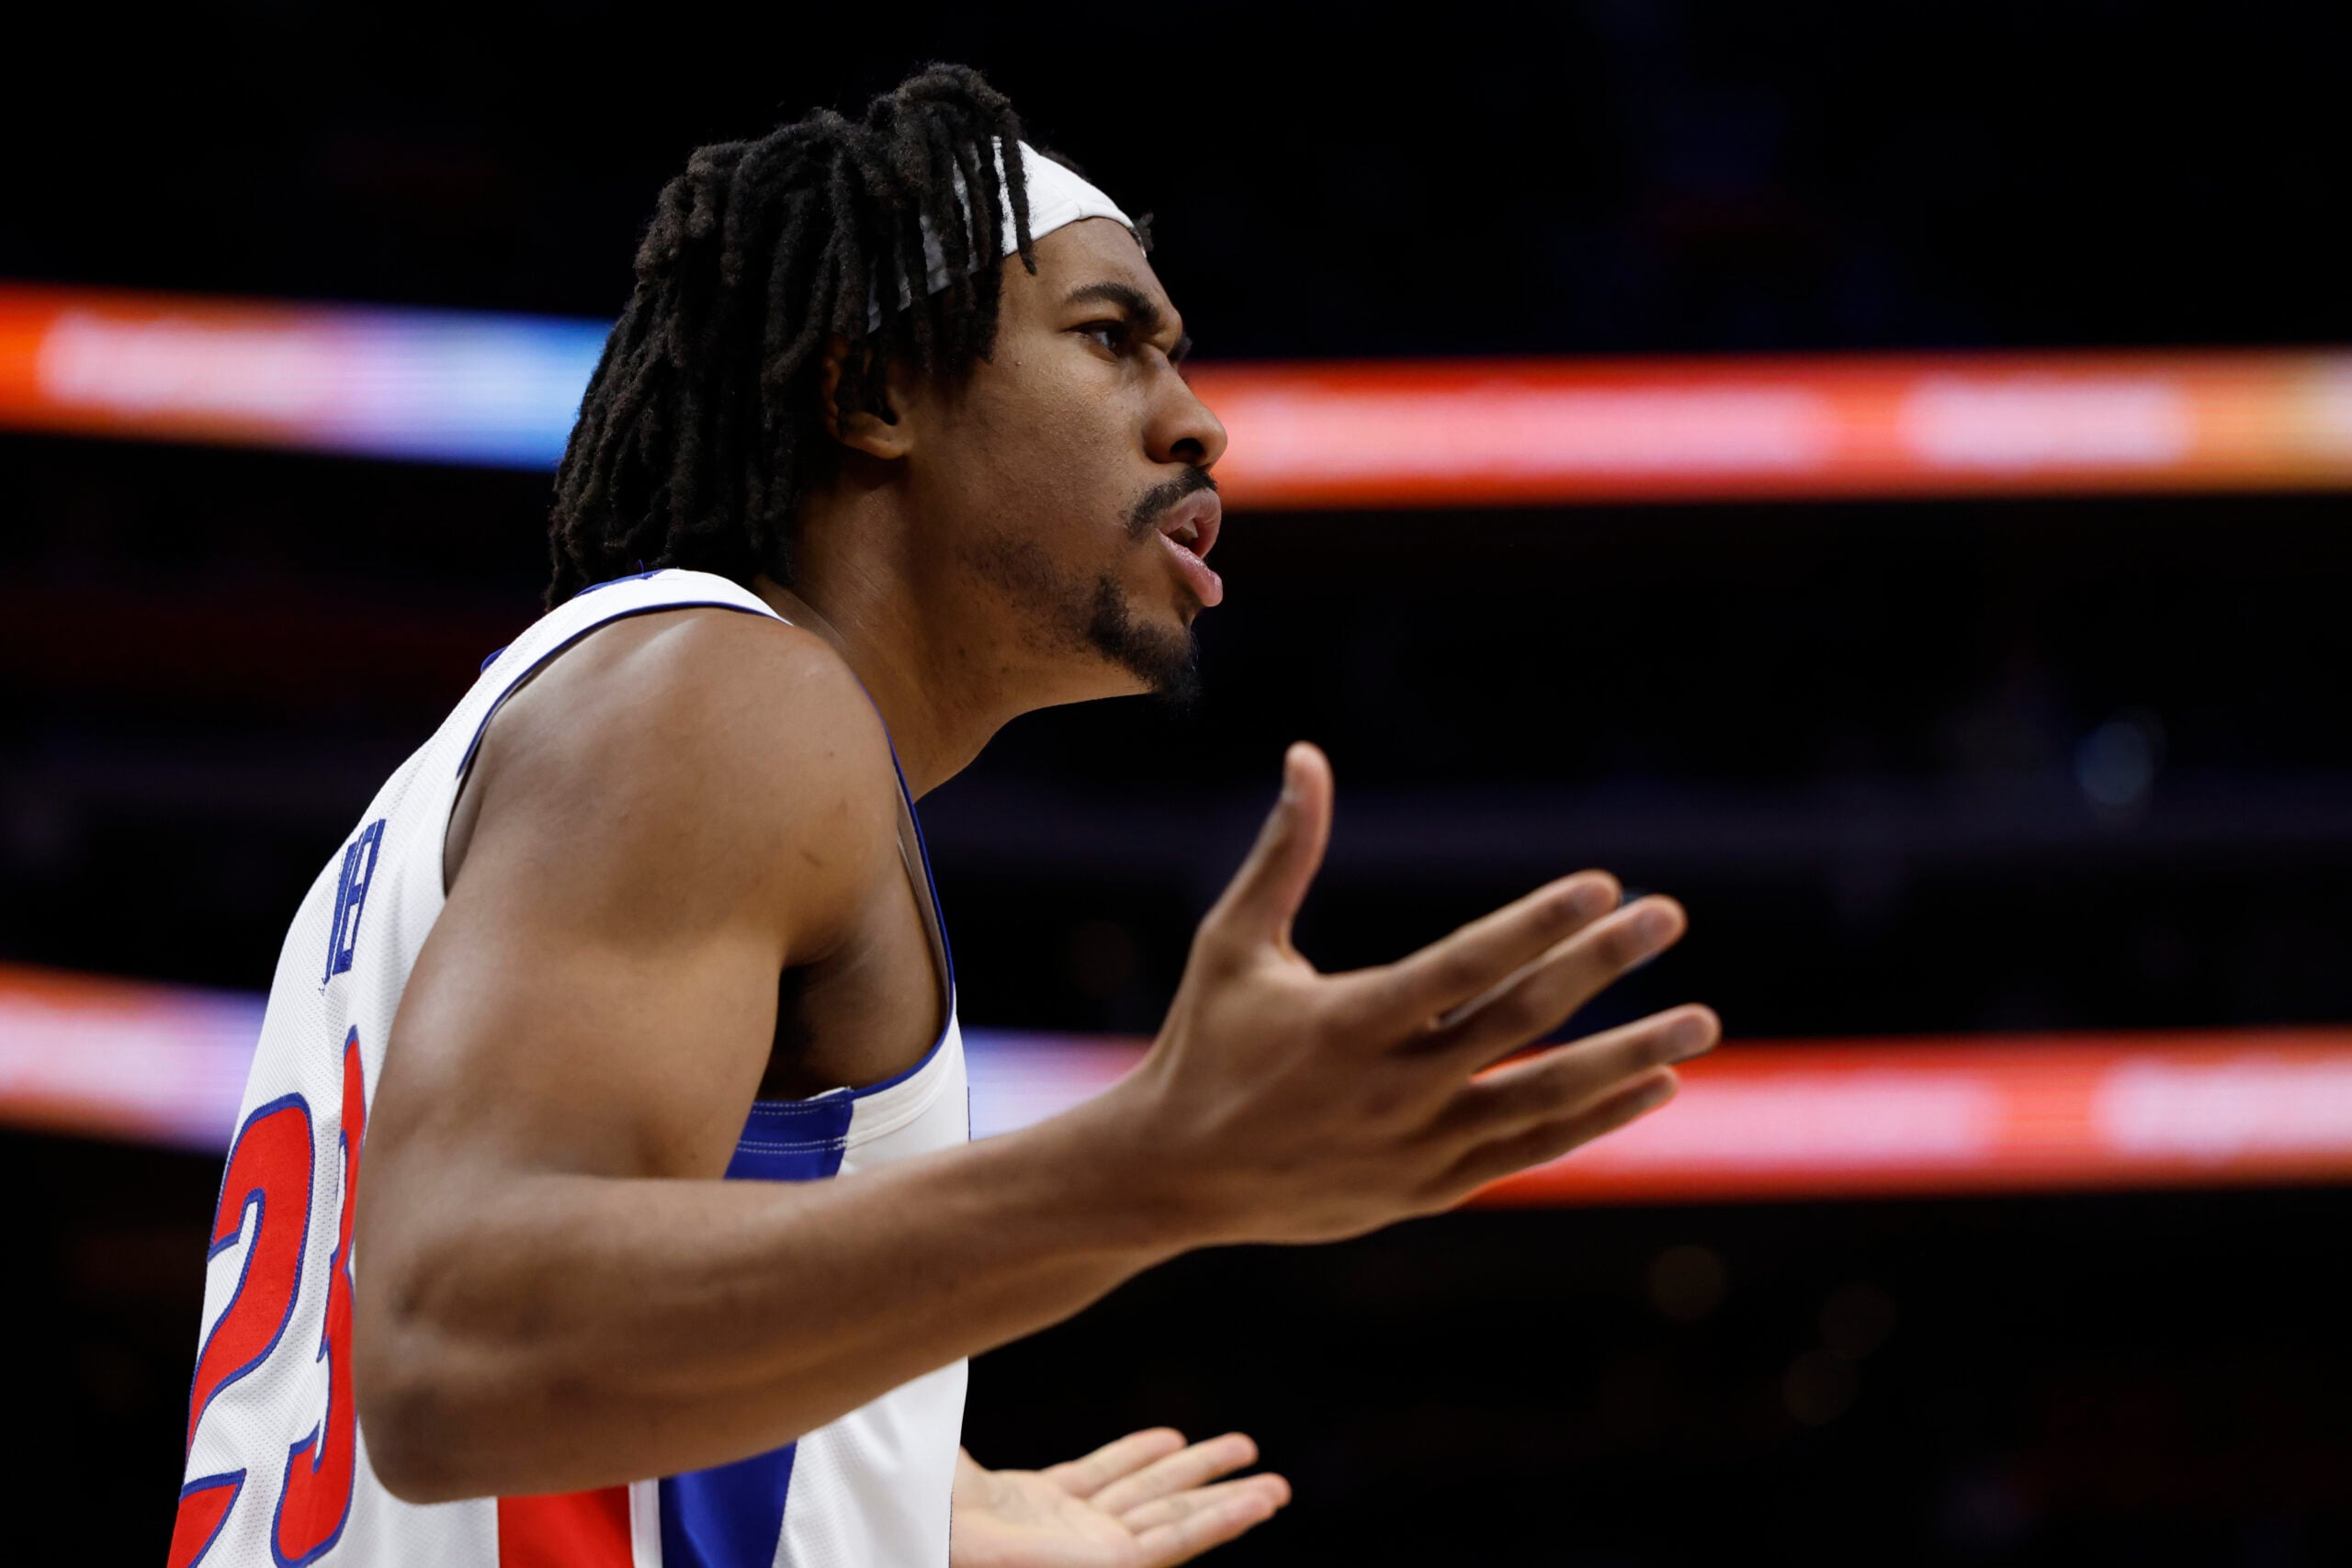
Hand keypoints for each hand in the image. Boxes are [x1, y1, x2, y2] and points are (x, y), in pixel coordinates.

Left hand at [951, 1430, 1288, 1567]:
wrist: (931, 1540)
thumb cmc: (925, 1508)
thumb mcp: (944, 1458)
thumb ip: (947, 1423)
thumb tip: (922, 1355)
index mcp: (1030, 1507)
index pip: (1097, 1480)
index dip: (1134, 1458)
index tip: (1171, 1438)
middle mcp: (1069, 1532)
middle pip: (1149, 1500)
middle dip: (1199, 1478)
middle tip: (1245, 1451)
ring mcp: (1095, 1551)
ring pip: (1175, 1522)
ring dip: (1227, 1501)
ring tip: (1275, 1486)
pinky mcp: (1114, 1567)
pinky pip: (1177, 1543)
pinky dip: (1222, 1522)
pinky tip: (1258, 1504)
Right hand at [1106, 742, 1718, 1245]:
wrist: (1172, 1177)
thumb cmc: (1203, 1043)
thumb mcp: (1233, 942)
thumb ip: (1284, 853)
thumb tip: (1305, 756)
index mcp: (1346, 1020)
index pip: (1463, 965)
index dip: (1536, 924)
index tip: (1603, 884)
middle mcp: (1391, 1087)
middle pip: (1521, 1022)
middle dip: (1603, 967)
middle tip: (1670, 916)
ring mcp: (1416, 1146)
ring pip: (1543, 1098)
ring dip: (1628, 1057)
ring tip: (1698, 1021)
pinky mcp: (1429, 1188)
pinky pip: (1529, 1151)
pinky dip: (1594, 1121)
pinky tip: (1652, 1086)